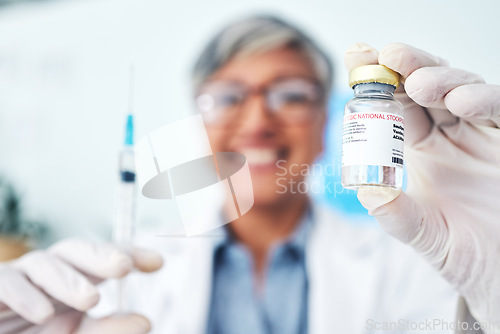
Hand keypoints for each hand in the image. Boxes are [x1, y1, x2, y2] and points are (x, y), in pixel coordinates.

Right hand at [0, 239, 162, 333]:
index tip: (158, 262)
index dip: (130, 254)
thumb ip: (106, 330)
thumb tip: (145, 321)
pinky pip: (7, 282)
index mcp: (74, 280)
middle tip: (123, 267)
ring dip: (68, 279)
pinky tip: (42, 313)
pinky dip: (24, 295)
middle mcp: (49, 273)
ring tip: (91, 300)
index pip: (104, 258)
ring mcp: (20, 278)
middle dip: (101, 255)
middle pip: (76, 250)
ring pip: (45, 263)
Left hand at [344, 43, 499, 325]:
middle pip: (425, 89)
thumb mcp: (425, 237)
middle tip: (384, 56)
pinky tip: (462, 101)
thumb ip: (397, 216)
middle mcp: (450, 134)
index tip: (355, 58)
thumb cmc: (465, 254)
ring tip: (418, 84)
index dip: (377, 83)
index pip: (395, 107)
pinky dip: (484, 100)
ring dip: (440, 80)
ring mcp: (483, 134)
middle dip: (405, 68)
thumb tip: (367, 191)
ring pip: (462, 90)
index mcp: (420, 149)